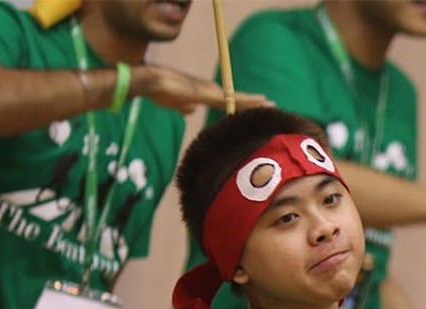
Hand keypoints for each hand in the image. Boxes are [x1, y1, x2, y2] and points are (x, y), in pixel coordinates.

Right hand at [131, 64, 269, 114]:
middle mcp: (212, 91)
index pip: (228, 101)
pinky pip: (234, 98)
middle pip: (237, 99)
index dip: (242, 105)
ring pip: (238, 98)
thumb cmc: (160, 91)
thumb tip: (191, 110)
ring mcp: (212, 91)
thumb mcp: (175, 103)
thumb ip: (184, 105)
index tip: (257, 109)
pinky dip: (248, 100)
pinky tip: (260, 101)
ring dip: (255, 102)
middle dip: (254, 103)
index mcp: (206, 94)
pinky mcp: (211, 93)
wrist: (154, 82)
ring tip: (271, 104)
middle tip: (272, 105)